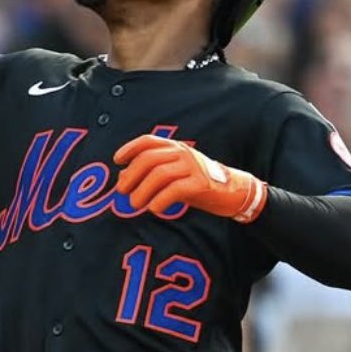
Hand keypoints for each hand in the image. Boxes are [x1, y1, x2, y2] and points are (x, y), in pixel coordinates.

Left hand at [114, 134, 266, 222]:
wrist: (233, 191)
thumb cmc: (199, 184)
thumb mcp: (175, 175)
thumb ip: (152, 173)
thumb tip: (123, 177)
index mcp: (176, 148)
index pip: (149, 141)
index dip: (130, 149)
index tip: (117, 160)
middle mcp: (183, 154)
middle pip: (149, 159)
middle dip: (131, 175)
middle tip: (122, 191)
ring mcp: (192, 168)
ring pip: (159, 175)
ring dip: (142, 191)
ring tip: (135, 204)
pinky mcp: (200, 184)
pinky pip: (174, 190)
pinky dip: (160, 201)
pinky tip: (154, 209)